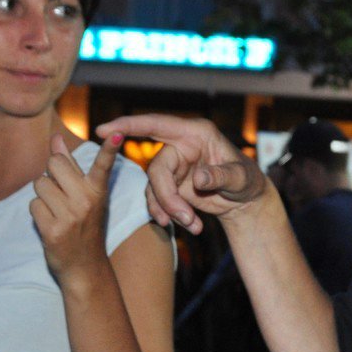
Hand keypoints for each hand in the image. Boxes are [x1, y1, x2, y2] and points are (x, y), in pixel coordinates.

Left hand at [31, 134, 120, 282]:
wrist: (85, 266)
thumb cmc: (84, 224)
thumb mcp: (84, 194)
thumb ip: (69, 164)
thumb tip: (55, 138)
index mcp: (97, 190)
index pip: (103, 165)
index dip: (110, 148)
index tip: (119, 133)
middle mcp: (86, 201)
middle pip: (53, 164)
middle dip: (50, 174)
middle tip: (60, 192)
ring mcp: (70, 216)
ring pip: (39, 185)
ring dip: (42, 196)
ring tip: (56, 210)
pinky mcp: (54, 230)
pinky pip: (33, 205)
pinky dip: (38, 212)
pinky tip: (51, 223)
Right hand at [94, 114, 266, 233]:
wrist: (245, 201)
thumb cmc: (247, 181)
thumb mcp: (241, 178)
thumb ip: (221, 176)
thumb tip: (198, 179)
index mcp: (195, 133)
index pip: (156, 125)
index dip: (129, 125)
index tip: (105, 129)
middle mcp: (180, 147)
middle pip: (157, 169)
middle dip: (167, 197)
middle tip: (185, 218)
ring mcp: (173, 167)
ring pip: (155, 188)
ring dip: (169, 210)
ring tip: (193, 225)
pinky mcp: (170, 186)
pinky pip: (158, 200)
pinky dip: (170, 215)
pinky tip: (192, 226)